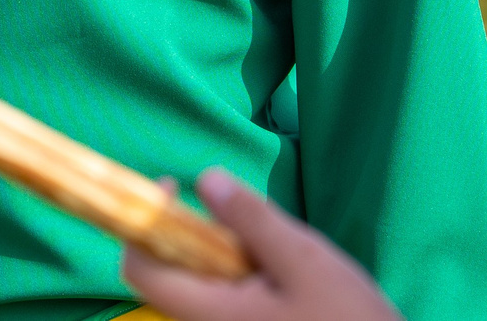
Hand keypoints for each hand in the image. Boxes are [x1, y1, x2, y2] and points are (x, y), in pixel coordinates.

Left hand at [121, 169, 403, 320]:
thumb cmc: (347, 318)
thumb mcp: (304, 258)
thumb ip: (252, 220)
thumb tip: (205, 180)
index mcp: (211, 314)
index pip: (140, 270)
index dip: (141, 223)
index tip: (172, 187)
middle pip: (166, 275)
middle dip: (192, 234)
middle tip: (239, 218)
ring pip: (197, 285)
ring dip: (219, 254)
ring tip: (273, 250)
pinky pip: (221, 299)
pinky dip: (237, 274)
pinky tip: (280, 274)